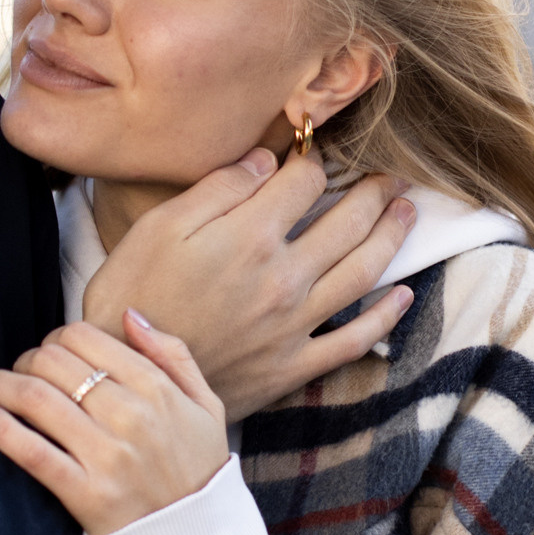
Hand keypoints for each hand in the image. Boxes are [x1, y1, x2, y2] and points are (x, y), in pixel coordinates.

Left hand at [0, 319, 226, 534]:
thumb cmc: (198, 468)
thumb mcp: (205, 404)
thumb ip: (172, 354)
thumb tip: (128, 316)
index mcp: (156, 388)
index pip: (83, 338)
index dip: (54, 339)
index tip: (48, 355)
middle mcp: (130, 415)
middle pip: (52, 363)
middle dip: (24, 361)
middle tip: (15, 374)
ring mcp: (106, 455)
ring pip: (35, 399)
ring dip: (0, 386)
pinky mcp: (85, 492)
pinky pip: (32, 452)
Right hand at [84, 152, 415, 418]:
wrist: (127, 378)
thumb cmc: (130, 294)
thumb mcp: (158, 227)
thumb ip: (218, 189)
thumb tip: (267, 159)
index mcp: (250, 236)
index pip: (304, 182)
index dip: (313, 161)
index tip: (315, 156)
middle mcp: (283, 277)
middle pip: (347, 222)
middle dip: (373, 191)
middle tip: (391, 175)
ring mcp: (294, 324)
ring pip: (362, 272)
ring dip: (392, 237)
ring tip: (407, 212)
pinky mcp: (294, 365)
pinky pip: (353, 340)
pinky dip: (385, 317)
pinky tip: (404, 296)